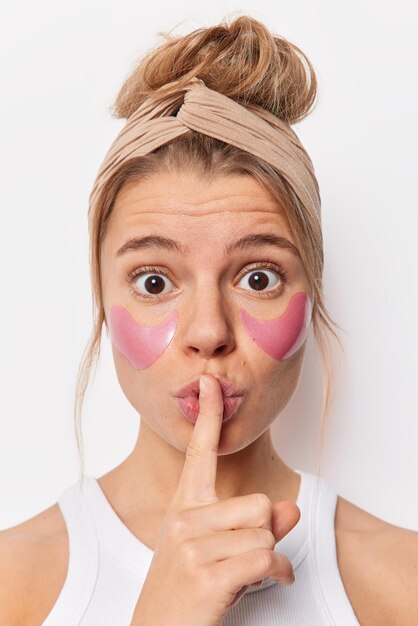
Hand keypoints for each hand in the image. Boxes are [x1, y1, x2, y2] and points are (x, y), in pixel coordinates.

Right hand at [130, 374, 299, 625]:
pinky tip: (270, 582)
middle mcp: (185, 518)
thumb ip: (255, 525)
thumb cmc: (186, 589)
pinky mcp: (205, 575)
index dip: (208, 416)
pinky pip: (266, 558)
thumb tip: (291, 508)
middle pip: (259, 503)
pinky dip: (278, 573)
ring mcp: (192, 546)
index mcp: (185, 506)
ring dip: (269, 558)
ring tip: (247, 573)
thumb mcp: (216, 550)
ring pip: (265, 532)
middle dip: (265, 532)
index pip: (199, 452)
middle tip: (246, 555)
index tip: (210, 383)